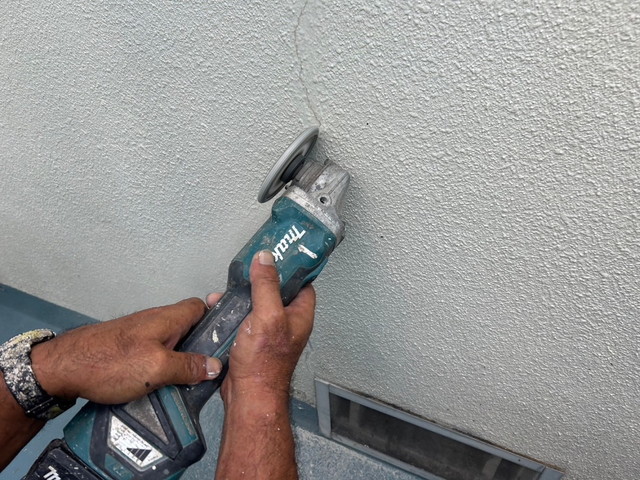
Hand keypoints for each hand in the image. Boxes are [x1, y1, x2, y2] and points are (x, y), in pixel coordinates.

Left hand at [30, 298, 221, 403]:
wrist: (64, 368)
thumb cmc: (110, 362)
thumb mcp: (157, 368)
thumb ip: (188, 366)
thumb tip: (215, 366)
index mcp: (168, 318)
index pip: (201, 305)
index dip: (217, 314)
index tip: (230, 329)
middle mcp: (157, 321)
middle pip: (189, 325)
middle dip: (203, 342)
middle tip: (215, 364)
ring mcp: (142, 334)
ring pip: (174, 341)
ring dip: (185, 356)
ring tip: (194, 378)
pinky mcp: (130, 348)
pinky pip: (158, 352)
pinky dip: (167, 364)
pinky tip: (167, 383)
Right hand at [207, 251, 314, 404]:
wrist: (248, 394)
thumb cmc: (264, 363)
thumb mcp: (268, 315)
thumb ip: (267, 285)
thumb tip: (266, 258)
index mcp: (300, 314)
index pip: (302, 283)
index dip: (291, 268)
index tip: (278, 254)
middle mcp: (287, 323)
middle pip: (275, 292)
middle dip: (257, 281)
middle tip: (246, 270)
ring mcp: (269, 332)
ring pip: (255, 305)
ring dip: (240, 298)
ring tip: (225, 293)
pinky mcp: (251, 341)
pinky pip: (242, 320)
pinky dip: (230, 313)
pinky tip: (218, 310)